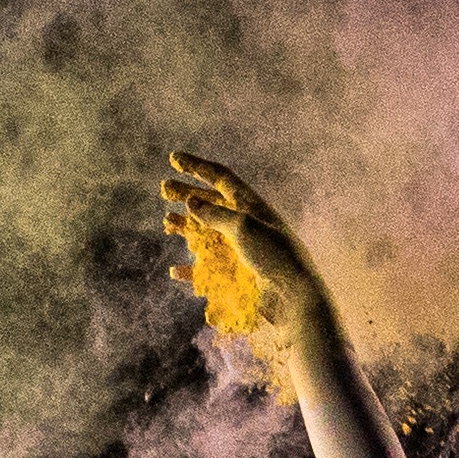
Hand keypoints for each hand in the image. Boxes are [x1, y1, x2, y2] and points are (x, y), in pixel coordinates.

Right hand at [159, 150, 330, 374]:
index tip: (173, 159)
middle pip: (211, 203)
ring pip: (207, 234)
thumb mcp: (243, 227)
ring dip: (186, 227)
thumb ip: (215, 214)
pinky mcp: (238, 276)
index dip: (197, 166)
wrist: (294, 298)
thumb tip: (190, 202)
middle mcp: (245, 225)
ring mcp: (240, 250)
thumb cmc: (274, 256)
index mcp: (251, 206)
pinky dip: (192, 269)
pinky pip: (209, 269)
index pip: (220, 177)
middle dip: (187, 194)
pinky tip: (177, 270)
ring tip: (167, 224)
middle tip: (164, 189)